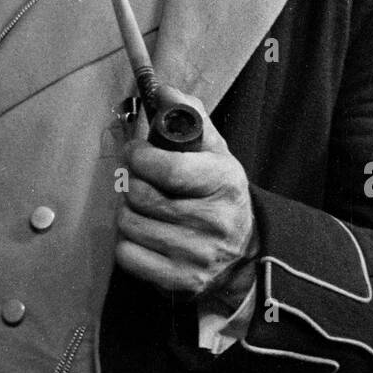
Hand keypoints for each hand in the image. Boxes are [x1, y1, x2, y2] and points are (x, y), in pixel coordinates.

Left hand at [116, 87, 256, 298]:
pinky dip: (127, 244)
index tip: (135, 152)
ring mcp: (196, 255)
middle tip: (139, 181)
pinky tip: (144, 236)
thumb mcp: (216, 152)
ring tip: (143, 209)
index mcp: (224, 182)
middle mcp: (213, 221)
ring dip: (128, 213)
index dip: (140, 156)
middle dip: (132, 184)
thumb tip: (164, 91)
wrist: (244, 254)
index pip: (169, 169)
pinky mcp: (179, 282)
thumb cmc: (220, 194)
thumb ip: (190, 116)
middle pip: (142, 197)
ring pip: (130, 225)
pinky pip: (127, 256)